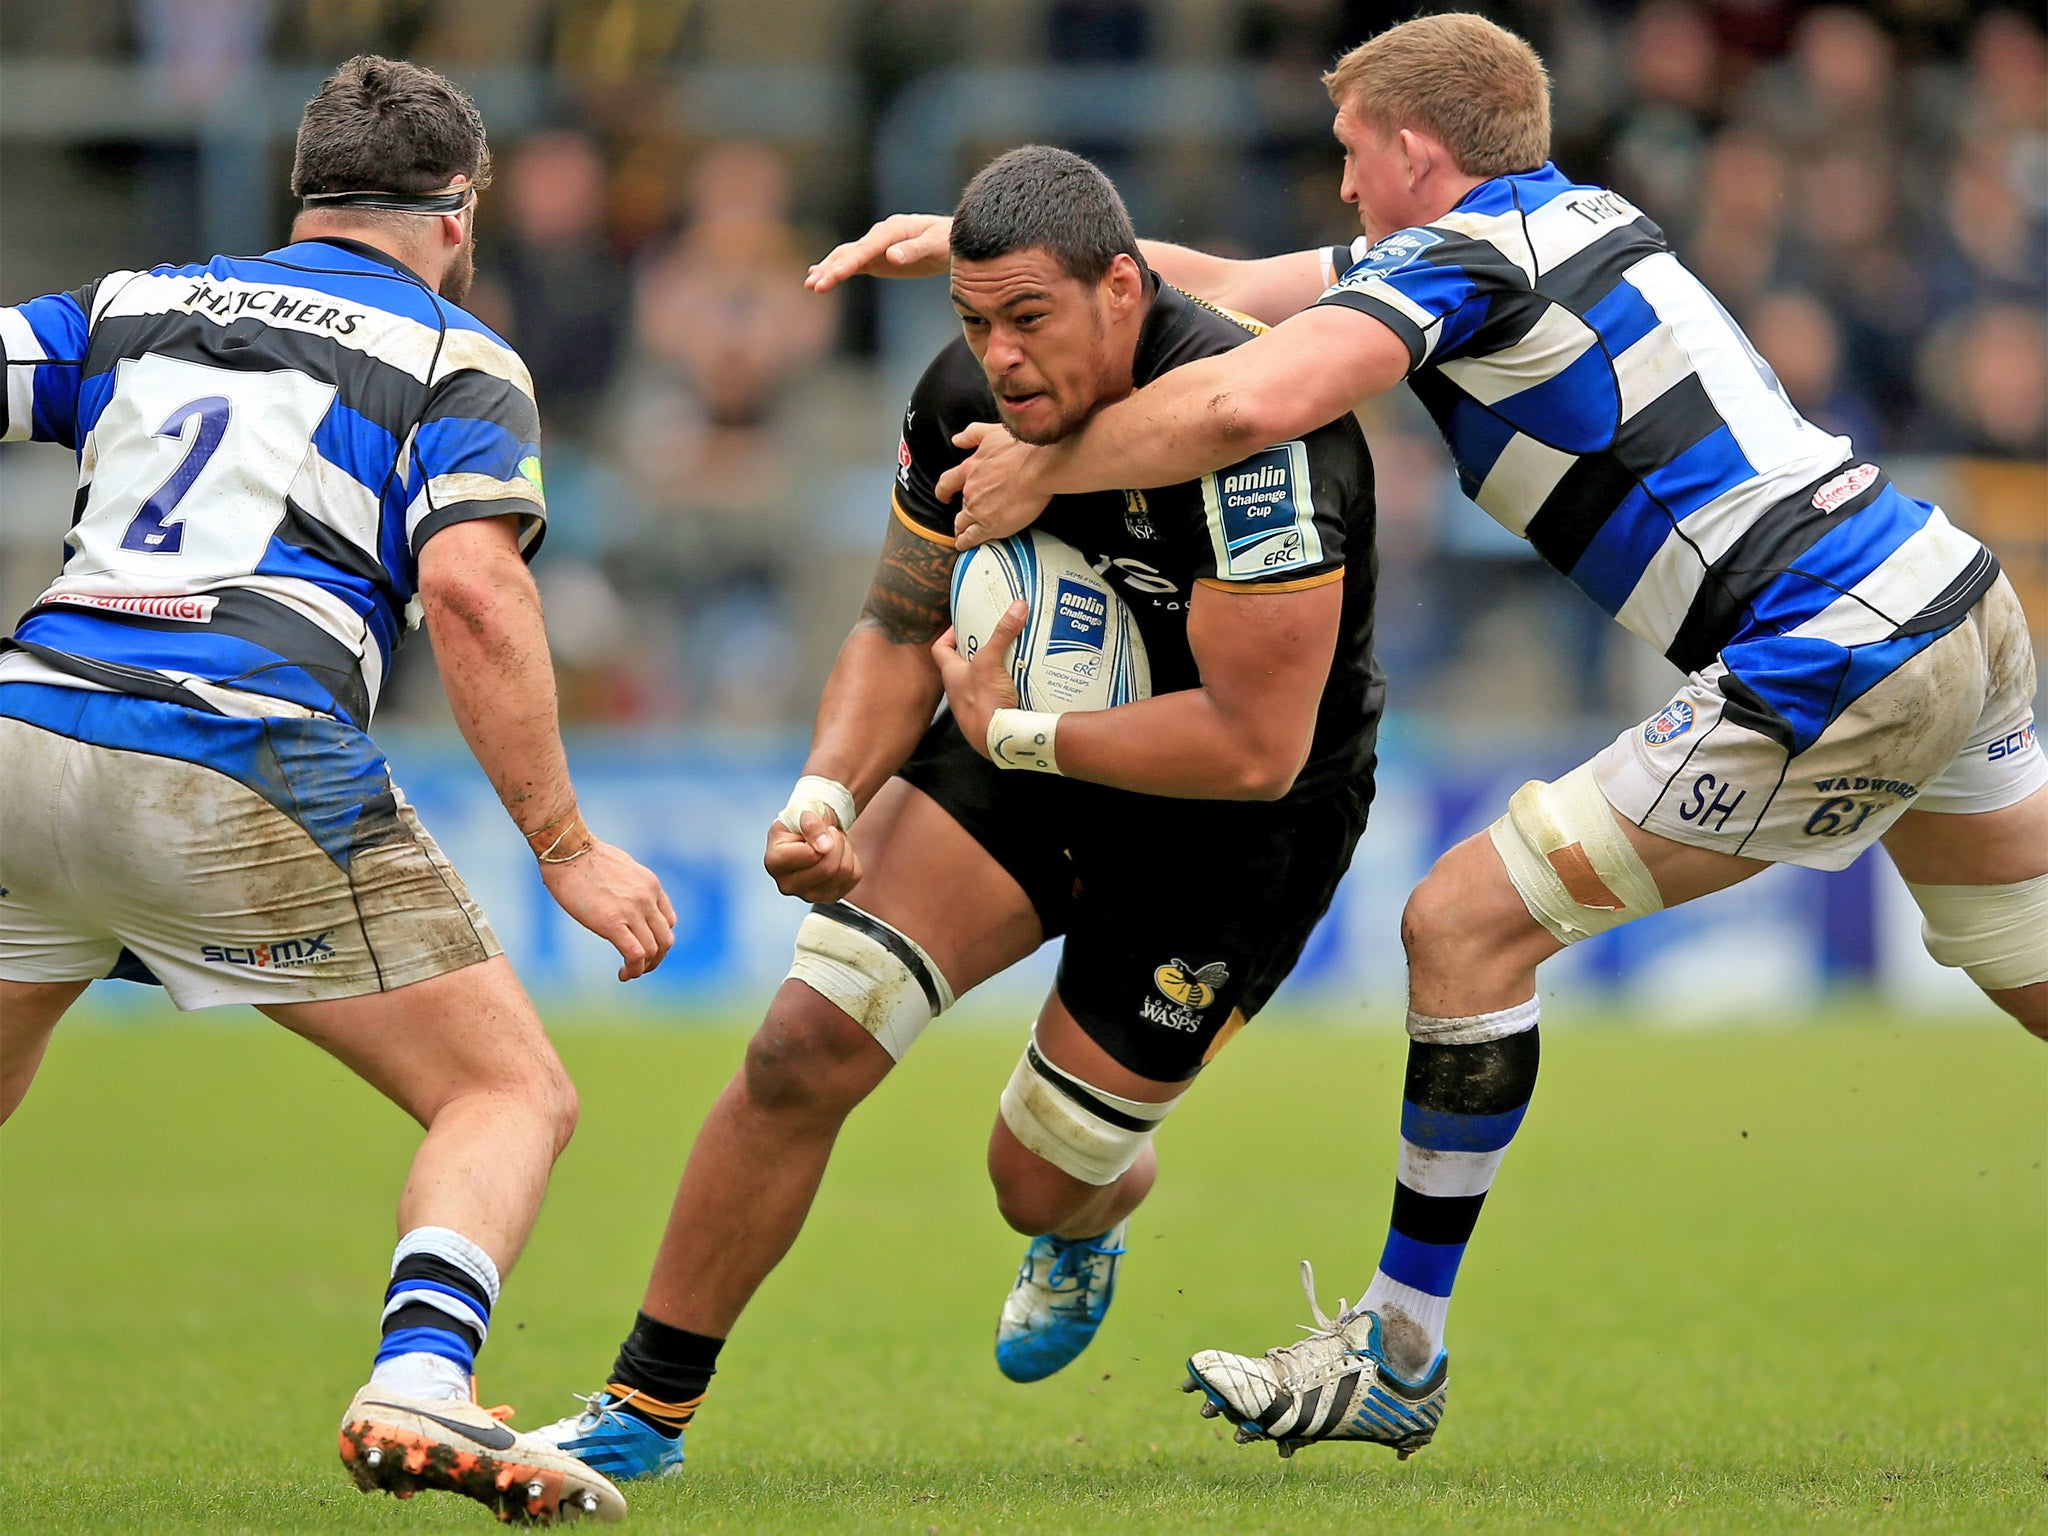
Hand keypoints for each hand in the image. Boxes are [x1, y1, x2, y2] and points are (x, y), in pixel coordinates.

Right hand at [540, 840, 676, 981]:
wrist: (567, 851)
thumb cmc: (584, 857)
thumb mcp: (620, 867)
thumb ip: (629, 885)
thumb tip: (623, 897)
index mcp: (651, 885)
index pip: (668, 921)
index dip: (658, 940)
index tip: (643, 948)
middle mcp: (648, 899)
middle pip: (665, 940)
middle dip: (655, 959)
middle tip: (639, 967)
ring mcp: (633, 911)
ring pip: (652, 951)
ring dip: (643, 968)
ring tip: (628, 973)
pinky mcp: (613, 923)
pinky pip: (635, 954)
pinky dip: (633, 970)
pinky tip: (622, 974)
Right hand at [764, 809, 862, 902]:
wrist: (809, 831)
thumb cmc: (802, 822)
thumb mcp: (802, 812)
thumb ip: (811, 824)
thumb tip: (825, 846)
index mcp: (774, 862)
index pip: (810, 855)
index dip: (822, 836)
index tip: (819, 827)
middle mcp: (787, 884)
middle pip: (828, 869)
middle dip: (837, 843)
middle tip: (831, 832)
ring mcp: (808, 895)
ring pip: (843, 873)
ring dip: (845, 849)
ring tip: (833, 841)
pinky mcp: (828, 897)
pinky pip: (854, 877)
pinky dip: (852, 860)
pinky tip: (837, 854)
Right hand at [806, 214, 952, 291]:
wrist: (952, 240)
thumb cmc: (946, 240)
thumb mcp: (935, 245)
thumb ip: (913, 250)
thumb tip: (891, 256)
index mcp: (891, 230)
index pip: (865, 248)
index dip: (849, 262)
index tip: (834, 275)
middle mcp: (879, 236)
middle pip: (850, 253)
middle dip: (831, 270)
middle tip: (814, 286)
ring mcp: (876, 247)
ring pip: (846, 258)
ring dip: (828, 270)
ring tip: (810, 286)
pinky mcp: (877, 259)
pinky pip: (852, 264)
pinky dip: (835, 270)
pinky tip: (818, 277)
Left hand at [932, 606, 1024, 755]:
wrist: (997, 739)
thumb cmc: (983, 703)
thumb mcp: (990, 661)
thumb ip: (1003, 633)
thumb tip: (1016, 607)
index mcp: (951, 674)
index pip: (940, 649)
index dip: (948, 634)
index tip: (963, 625)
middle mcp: (959, 690)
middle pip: (965, 664)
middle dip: (980, 650)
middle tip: (995, 637)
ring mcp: (974, 704)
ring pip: (982, 680)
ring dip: (996, 669)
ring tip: (1013, 656)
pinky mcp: (992, 714)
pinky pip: (998, 695)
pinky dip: (1008, 687)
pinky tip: (1022, 682)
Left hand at [935, 422, 1056, 549]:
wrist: (1039, 465)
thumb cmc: (1022, 448)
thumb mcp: (992, 432)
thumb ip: (972, 435)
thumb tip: (957, 440)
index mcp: (970, 468)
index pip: (948, 483)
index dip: (944, 492)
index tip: (944, 497)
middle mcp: (970, 490)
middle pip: (960, 506)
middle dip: (961, 513)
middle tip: (963, 520)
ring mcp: (978, 509)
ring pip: (963, 523)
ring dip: (962, 529)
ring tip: (963, 536)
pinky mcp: (990, 525)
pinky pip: (971, 538)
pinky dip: (966, 542)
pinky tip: (965, 545)